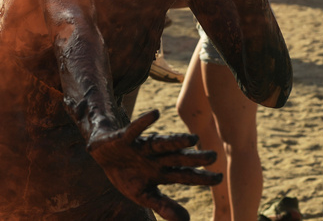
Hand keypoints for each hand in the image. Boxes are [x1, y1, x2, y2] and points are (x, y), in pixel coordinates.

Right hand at [87, 110, 220, 220]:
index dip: (201, 177)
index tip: (220, 177)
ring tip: (193, 139)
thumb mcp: (143, 195)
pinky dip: (143, 122)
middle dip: (195, 158)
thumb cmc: (128, 175)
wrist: (102, 154)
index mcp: (162, 172)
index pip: (185, 175)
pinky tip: (156, 114)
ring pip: (162, 143)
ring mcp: (142, 147)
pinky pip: (135, 129)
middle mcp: (157, 158)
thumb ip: (163, 206)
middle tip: (214, 156)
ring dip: (176, 141)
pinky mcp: (125, 137)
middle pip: (178, 158)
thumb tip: (187, 220)